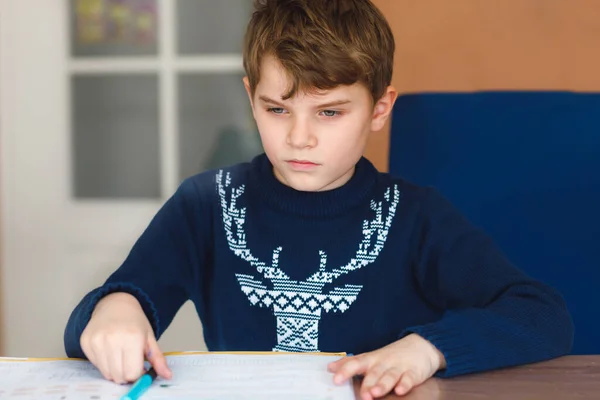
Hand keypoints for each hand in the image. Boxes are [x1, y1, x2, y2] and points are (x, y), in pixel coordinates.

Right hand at [80, 292, 171, 383]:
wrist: (115, 304)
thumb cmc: (134, 321)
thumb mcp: (149, 338)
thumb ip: (158, 359)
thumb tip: (168, 375)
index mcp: (133, 337)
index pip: (132, 373)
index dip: (137, 373)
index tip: (139, 367)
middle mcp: (113, 338)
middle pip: (119, 376)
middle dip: (126, 374)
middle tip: (130, 362)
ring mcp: (97, 340)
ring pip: (106, 373)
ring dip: (115, 369)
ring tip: (120, 355)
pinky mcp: (86, 342)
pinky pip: (95, 365)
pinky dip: (103, 363)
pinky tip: (109, 350)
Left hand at [328, 334, 445, 398]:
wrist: (420, 346)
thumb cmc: (390, 356)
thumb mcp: (370, 358)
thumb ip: (351, 363)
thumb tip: (329, 368)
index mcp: (371, 359)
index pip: (356, 363)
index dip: (345, 371)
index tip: (335, 379)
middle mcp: (383, 363)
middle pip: (373, 373)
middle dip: (367, 384)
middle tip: (361, 394)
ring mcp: (399, 367)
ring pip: (390, 376)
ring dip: (382, 384)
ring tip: (375, 393)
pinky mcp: (413, 372)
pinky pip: (409, 378)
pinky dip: (405, 384)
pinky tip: (400, 390)